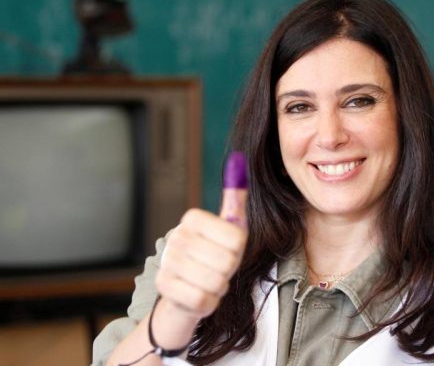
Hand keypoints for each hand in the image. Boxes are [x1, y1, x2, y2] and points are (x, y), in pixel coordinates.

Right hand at [155, 204, 247, 320]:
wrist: (186, 289)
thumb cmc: (213, 256)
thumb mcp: (228, 229)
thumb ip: (235, 201)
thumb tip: (239, 162)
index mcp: (193, 218)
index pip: (237, 238)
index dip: (237, 250)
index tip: (226, 249)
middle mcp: (177, 236)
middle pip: (228, 261)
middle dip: (228, 271)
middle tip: (217, 268)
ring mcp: (168, 261)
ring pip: (216, 282)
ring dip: (219, 287)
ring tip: (208, 281)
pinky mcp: (163, 286)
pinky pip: (203, 301)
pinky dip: (208, 302)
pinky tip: (199, 294)